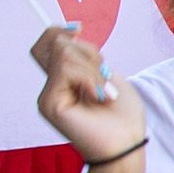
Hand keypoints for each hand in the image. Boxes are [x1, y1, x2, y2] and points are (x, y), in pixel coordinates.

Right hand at [34, 23, 145, 162]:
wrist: (126, 143)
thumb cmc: (122, 114)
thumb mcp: (105, 73)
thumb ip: (84, 55)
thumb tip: (70, 30)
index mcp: (64, 78)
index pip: (46, 42)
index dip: (58, 30)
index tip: (79, 28)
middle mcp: (51, 86)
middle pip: (55, 43)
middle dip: (87, 51)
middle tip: (104, 74)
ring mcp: (47, 96)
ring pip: (63, 55)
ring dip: (93, 70)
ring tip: (105, 92)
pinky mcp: (48, 104)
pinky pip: (66, 70)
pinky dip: (90, 79)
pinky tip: (99, 98)